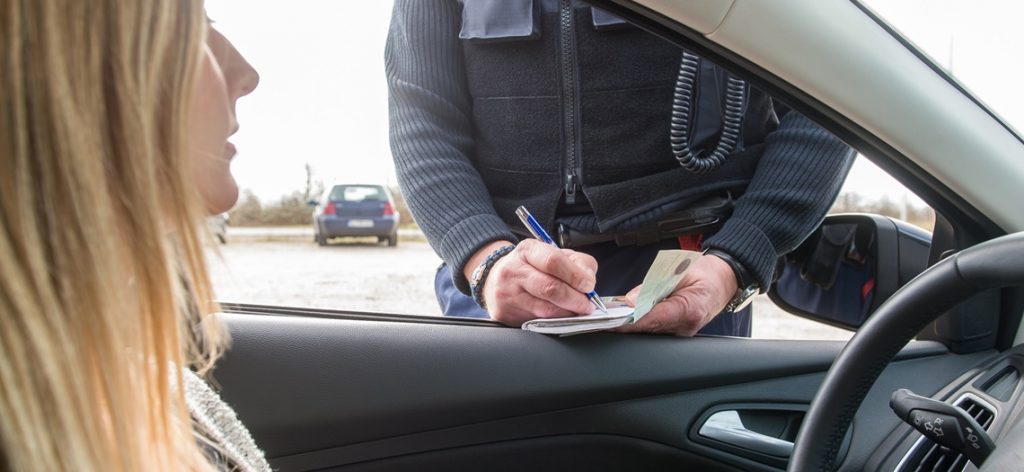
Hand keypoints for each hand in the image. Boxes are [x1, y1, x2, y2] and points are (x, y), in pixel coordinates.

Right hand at [466, 239, 598, 325]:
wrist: (496, 279)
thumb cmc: (532, 267)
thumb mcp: (553, 254)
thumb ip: (577, 262)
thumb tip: (588, 280)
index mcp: (527, 250)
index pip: (553, 261)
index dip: (575, 275)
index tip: (589, 285)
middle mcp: (513, 270)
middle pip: (550, 288)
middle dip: (575, 299)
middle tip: (587, 305)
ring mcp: (507, 294)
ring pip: (545, 309)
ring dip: (568, 312)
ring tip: (577, 311)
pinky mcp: (504, 313)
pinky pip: (537, 321)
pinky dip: (555, 321)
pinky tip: (560, 316)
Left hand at [616, 253, 737, 336]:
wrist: (723, 280)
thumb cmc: (705, 272)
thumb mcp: (678, 271)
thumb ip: (653, 286)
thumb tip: (630, 300)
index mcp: (689, 310)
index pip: (653, 320)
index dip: (630, 322)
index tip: (611, 322)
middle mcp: (685, 327)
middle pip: (648, 330)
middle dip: (625, 324)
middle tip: (602, 319)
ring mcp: (682, 332)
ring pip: (650, 331)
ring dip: (630, 324)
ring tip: (610, 316)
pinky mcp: (677, 331)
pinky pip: (655, 329)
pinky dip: (640, 322)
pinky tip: (626, 316)